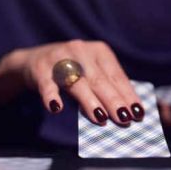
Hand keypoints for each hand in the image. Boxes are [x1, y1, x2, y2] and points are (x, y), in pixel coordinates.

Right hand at [0, 40, 143, 125]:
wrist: (33, 60)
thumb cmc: (71, 70)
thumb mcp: (91, 71)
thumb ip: (106, 86)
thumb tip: (125, 111)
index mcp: (98, 50)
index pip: (116, 76)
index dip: (127, 95)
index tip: (137, 113)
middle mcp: (80, 50)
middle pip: (99, 80)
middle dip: (113, 101)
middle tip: (124, 119)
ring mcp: (59, 58)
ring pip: (77, 83)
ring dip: (89, 101)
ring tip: (101, 118)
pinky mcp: (40, 69)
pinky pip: (47, 86)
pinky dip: (51, 97)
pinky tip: (57, 108)